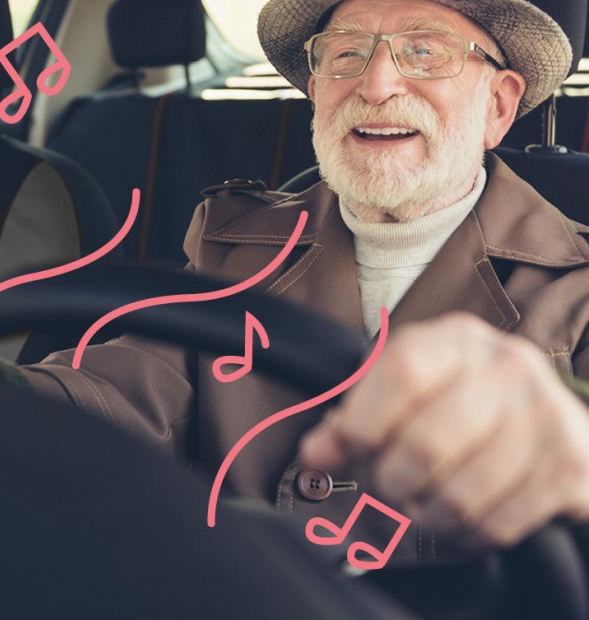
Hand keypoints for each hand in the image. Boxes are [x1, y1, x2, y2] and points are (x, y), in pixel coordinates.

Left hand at [299, 312, 588, 546]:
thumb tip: (314, 456)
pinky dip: (463, 536)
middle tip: (381, 489)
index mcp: (452, 340)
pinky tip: (454, 521)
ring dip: (424, 516)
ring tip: (416, 507)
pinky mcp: (566, 466)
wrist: (548, 416)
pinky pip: (497, 525)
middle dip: (388, 482)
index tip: (343, 452)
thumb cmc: (457, 399)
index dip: (362, 422)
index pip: (401, 372)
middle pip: (426, 444)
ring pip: (460, 496)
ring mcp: (541, 415)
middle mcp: (502, 367)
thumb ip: (353, 416)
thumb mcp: (403, 389)